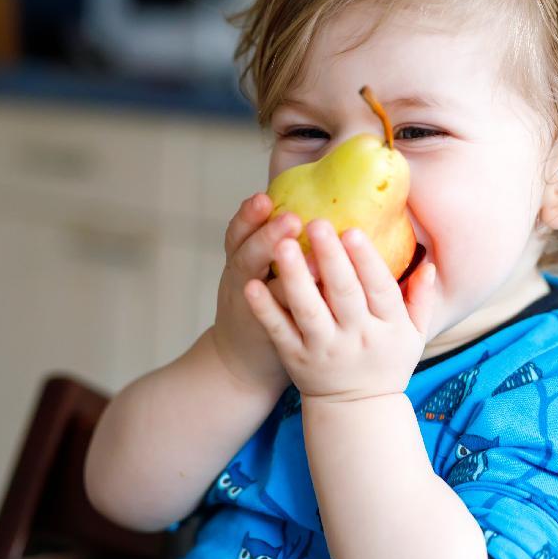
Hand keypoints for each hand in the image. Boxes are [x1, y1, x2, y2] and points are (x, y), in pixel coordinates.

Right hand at [212, 192, 301, 392]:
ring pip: (263, 290)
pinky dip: (296, 310)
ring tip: (311, 261)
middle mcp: (242, 281)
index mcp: (240, 259)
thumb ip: (275, 238)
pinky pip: (282, 321)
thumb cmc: (260, 302)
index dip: (248, 215)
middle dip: (266, 236)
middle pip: (246, 255)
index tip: (264, 196)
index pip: (238, 232)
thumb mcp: (256, 267)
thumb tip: (312, 199)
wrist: (243, 361)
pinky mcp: (274, 335)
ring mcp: (254, 310)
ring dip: (286, 274)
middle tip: (291, 219)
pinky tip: (319, 299)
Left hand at [243, 218, 436, 403]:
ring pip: (309, 310)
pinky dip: (266, 310)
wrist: (357, 411)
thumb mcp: (414, 336)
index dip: (367, 260)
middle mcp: (357, 337)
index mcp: (389, 327)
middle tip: (316, 223)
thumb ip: (421, 299)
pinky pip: (280, 331)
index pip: (380, 289)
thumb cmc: (386, 363)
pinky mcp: (297, 359)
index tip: (352, 230)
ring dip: (296, 277)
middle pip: (344, 294)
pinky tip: (253, 286)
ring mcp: (324, 349)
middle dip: (331, 258)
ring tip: (281, 245)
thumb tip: (429, 263)